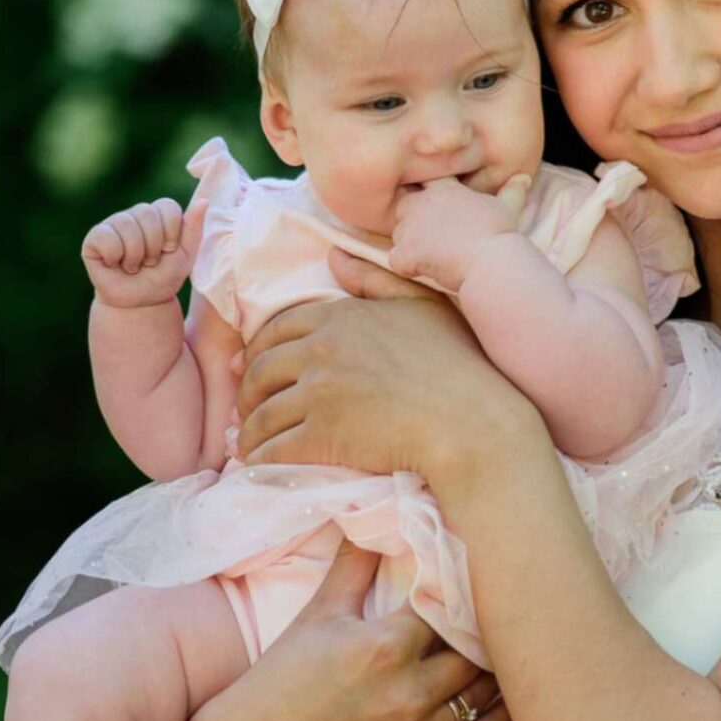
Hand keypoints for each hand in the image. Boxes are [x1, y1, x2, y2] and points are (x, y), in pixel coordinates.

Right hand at [81, 196, 207, 309]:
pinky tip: (115, 264)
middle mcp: (135, 214)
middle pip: (147, 213)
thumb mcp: (185, 256)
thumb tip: (204, 201)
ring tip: (134, 266)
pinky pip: (105, 236)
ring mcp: (113, 224)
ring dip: (135, 255)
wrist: (140, 304)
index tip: (169, 251)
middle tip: (150, 262)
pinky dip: (114, 256)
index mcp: (158, 215)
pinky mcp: (94, 238)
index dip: (172, 232)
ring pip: (126, 225)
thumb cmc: (163, 278)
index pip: (167, 206)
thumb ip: (193, 228)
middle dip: (153, 246)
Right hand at [176, 541, 506, 720]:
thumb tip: (371, 507)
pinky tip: (509, 693)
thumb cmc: (282, 677)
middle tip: (503, 607)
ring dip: (498, 670)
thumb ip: (355, 563)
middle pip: (476, 652)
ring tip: (512, 644)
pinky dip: (497, 715)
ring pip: (484, 696)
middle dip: (487, 628)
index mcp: (383, 648)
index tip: (478, 572)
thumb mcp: (319, 613)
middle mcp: (407, 695)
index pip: (449, 605)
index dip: (464, 587)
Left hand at [232, 257, 544, 481]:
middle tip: (248, 408)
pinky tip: (259, 465)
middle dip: (248, 391)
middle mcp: (320, 351)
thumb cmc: (457, 362)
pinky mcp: (321, 436)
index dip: (259, 351)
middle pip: (260, 370)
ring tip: (250, 442)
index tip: (255, 368)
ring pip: (261, 412)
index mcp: (339, 316)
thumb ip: (374, 278)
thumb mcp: (421, 304)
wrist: (472, 423)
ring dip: (249, 430)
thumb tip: (332, 255)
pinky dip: (259, 457)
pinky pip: (273, 448)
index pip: (276, 329)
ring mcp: (318, 394)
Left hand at [387, 173, 532, 291]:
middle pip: (404, 206)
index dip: (426, 195)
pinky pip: (395, 260)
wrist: (491, 260)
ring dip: (410, 244)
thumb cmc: (500, 234)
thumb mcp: (509, 207)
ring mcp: (412, 227)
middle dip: (413, 219)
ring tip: (432, 257)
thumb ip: (513, 190)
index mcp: (444, 189)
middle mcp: (423, 203)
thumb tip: (524, 178)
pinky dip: (406, 267)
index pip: (424, 182)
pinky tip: (423, 272)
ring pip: (399, 234)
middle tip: (433, 237)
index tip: (437, 211)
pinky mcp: (407, 252)